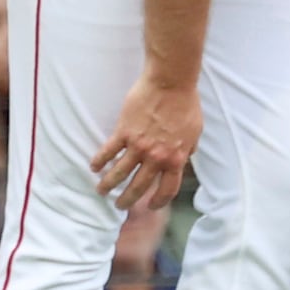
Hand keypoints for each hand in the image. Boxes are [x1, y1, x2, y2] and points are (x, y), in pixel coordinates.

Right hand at [91, 72, 202, 212]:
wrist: (170, 83)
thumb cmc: (186, 104)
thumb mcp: (195, 133)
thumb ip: (187, 149)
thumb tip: (184, 157)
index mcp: (175, 159)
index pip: (167, 190)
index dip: (158, 201)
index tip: (150, 206)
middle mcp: (156, 157)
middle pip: (139, 186)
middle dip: (128, 199)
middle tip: (120, 205)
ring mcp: (138, 146)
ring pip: (119, 173)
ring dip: (109, 185)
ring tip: (102, 191)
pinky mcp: (124, 132)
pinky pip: (108, 151)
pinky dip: (99, 161)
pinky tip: (93, 167)